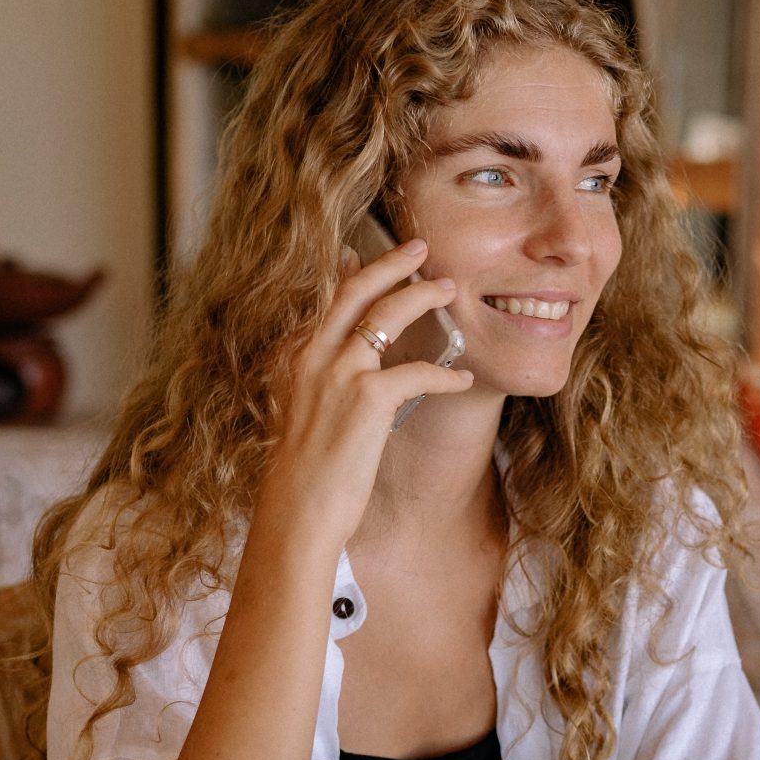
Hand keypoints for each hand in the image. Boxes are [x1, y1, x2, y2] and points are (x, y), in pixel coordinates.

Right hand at [255, 238, 473, 553]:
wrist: (297, 512)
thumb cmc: (305, 478)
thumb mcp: (306, 420)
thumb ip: (323, 391)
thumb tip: (345, 383)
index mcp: (301, 362)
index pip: (329, 303)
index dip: (352, 273)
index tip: (361, 251)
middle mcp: (316, 359)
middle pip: (357, 291)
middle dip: (392, 263)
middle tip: (421, 248)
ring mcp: (341, 376)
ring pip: (387, 316)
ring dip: (423, 297)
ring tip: (449, 290)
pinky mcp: (368, 401)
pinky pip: (417, 372)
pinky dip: (445, 373)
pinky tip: (462, 376)